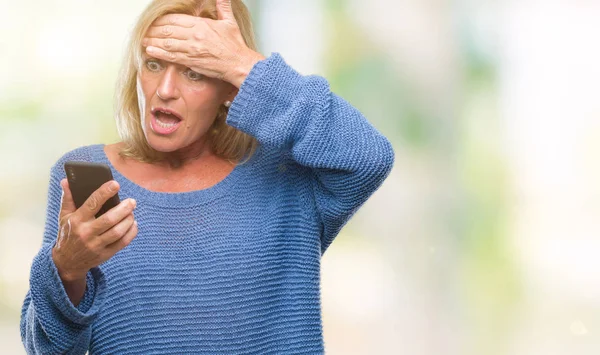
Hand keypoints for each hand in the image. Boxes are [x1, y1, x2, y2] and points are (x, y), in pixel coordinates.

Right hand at [52, 179, 137, 281]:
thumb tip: (67, 180)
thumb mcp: (64, 216)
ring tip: (132, 212)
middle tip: (132, 201)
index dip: (105, 193)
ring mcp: (96, 245)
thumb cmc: (68, 234)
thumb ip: (68, 198)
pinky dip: (131, 232)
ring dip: (128, 220)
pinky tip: (133, 224)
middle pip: (109, 219)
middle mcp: (86, 233)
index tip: (115, 184)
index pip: (92, 204)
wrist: (66, 262)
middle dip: (124, 208)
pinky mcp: (105, 254)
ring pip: (118, 231)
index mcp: (76, 221)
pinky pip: (122, 243)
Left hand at [142, 0, 264, 87]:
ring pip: (167, 43)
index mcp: (201, 24)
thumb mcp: (229, 22)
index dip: (163, 20)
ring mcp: (191, 49)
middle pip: (168, 30)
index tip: (155, 21)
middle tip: (145, 30)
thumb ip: (223, 6)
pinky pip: (171, 56)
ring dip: (153, 41)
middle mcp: (194, 35)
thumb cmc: (235, 46)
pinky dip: (159, 53)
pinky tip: (150, 51)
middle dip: (154, 30)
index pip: (176, 19)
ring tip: (144, 40)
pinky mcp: (191, 61)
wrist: (238, 64)